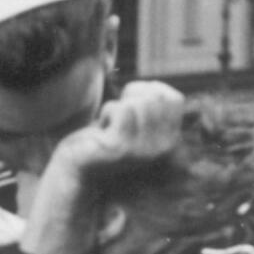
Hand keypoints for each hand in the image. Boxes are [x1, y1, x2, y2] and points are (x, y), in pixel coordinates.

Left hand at [49, 82, 184, 177]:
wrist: (79, 170)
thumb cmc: (105, 139)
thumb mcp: (135, 121)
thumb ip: (151, 105)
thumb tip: (155, 84)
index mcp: (170, 142)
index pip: (175, 99)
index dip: (150, 91)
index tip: (132, 102)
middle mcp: (162, 149)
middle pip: (157, 97)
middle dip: (133, 96)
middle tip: (118, 114)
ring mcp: (143, 150)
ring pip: (138, 103)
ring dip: (118, 107)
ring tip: (109, 126)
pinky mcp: (121, 148)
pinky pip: (120, 109)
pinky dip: (107, 112)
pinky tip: (102, 131)